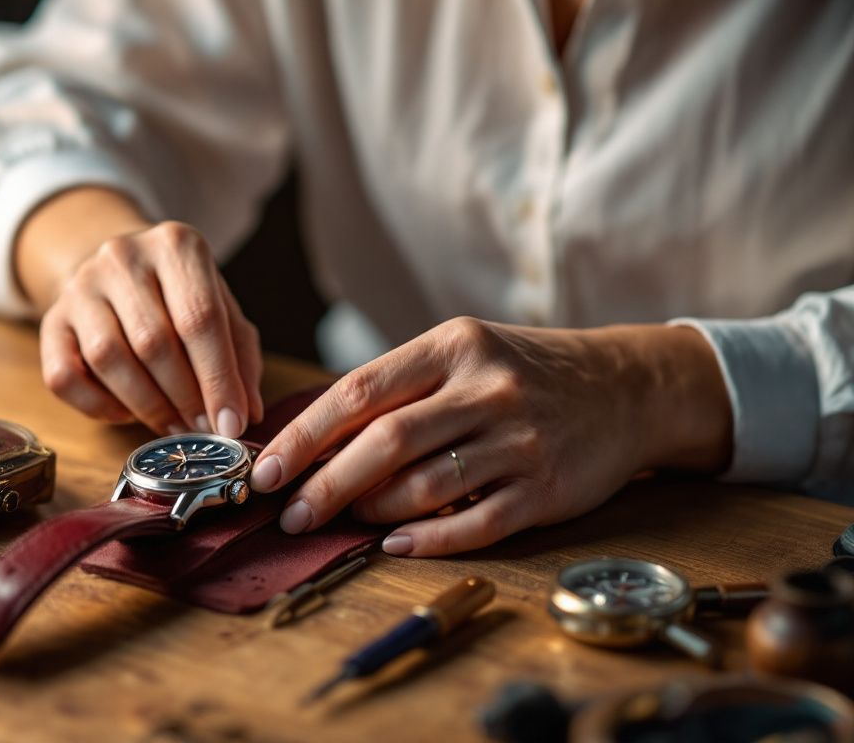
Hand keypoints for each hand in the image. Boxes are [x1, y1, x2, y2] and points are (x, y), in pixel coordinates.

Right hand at [37, 220, 262, 435]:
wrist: (117, 271)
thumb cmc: (179, 297)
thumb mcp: (221, 310)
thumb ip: (239, 358)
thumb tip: (244, 413)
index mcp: (175, 245)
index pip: (200, 318)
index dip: (218, 379)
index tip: (231, 424)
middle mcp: (122, 256)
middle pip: (153, 341)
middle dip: (183, 397)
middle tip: (202, 428)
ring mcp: (79, 286)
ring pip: (107, 358)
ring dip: (145, 405)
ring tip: (172, 424)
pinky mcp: (51, 320)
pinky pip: (64, 377)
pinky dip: (98, 406)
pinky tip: (126, 411)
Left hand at [248, 318, 731, 556]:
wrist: (626, 387)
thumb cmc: (521, 372)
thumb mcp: (461, 354)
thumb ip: (397, 389)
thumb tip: (312, 441)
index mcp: (453, 346)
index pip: (358, 392)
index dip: (304, 437)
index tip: (265, 470)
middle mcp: (487, 389)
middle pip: (386, 442)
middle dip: (326, 485)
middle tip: (290, 514)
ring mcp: (520, 440)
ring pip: (425, 486)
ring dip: (373, 510)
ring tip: (344, 522)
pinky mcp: (547, 489)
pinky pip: (475, 523)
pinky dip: (427, 540)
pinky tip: (394, 544)